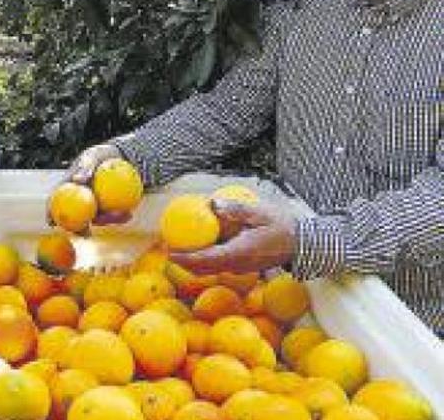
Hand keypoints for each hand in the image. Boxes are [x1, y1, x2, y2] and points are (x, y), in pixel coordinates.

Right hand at [54, 143, 132, 226]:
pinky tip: (129, 215)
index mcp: (69, 190)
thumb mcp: (91, 157)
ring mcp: (94, 206)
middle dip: (80, 230)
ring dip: (108, 221)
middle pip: (75, 219)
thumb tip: (78, 180)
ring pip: (98, 219)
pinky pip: (113, 215)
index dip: (50, 214)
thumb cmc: (98, 156)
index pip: (55, 202)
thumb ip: (85, 168)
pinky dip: (121, 216)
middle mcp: (80, 201)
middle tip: (86, 235)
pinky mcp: (108, 208)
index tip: (52, 223)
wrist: (116, 157)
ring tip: (119, 217)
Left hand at [169, 200, 296, 274]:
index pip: (206, 260)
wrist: (304, 243)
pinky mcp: (244, 265)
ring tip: (180, 247)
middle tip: (169, 250)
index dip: (186, 259)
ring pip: (212, 268)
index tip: (170, 254)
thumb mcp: (260, 212)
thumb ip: (236, 209)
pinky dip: (207, 258)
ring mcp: (241, 267)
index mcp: (239, 253)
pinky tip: (203, 244)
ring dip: (195, 261)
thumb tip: (212, 205)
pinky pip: (220, 264)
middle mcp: (238, 265)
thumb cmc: (283, 226)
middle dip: (185, 263)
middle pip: (204, 269)